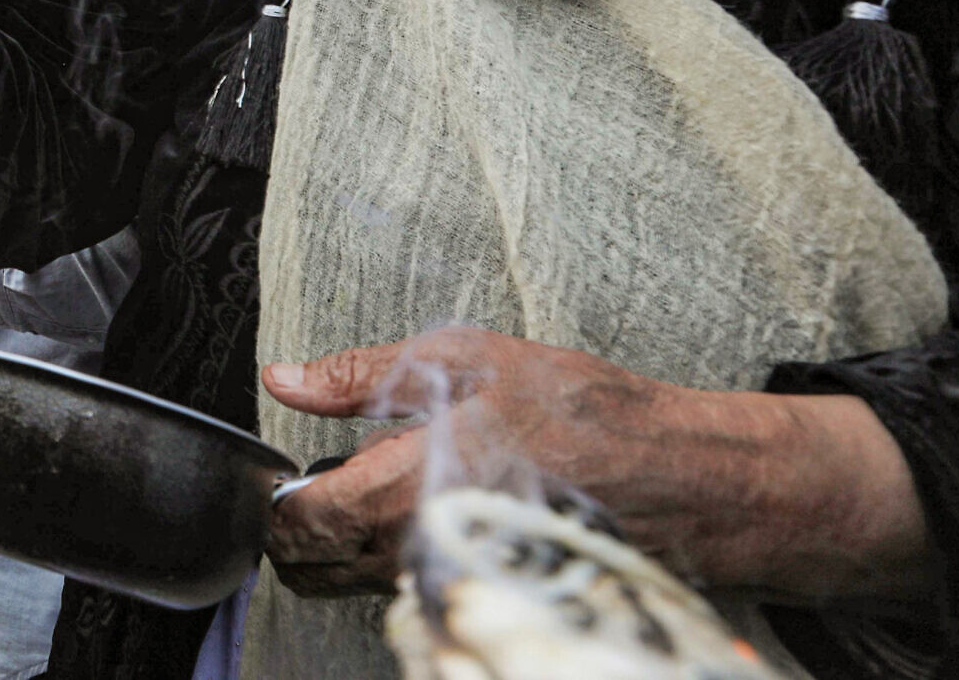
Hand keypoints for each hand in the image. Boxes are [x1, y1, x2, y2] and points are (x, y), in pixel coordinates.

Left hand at [262, 328, 932, 605]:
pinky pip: (407, 591)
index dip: (274, 500)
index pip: (299, 526)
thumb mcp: (466, 361)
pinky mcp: (482, 597)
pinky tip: (423, 515)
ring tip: (375, 489)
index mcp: (408, 490)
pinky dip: (391, 562)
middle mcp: (422, 553)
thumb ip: (360, 377)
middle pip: (312, 570)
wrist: (683, 480)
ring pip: (355, 586)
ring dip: (342, 548)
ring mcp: (454, 584)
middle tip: (318, 481)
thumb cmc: (584, 413)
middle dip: (297, 530)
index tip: (282, 471)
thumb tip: (284, 379)